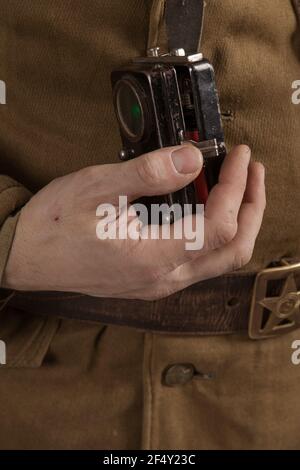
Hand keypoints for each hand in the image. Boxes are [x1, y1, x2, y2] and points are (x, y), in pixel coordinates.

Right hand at [3, 144, 264, 299]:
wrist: (25, 258)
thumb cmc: (53, 227)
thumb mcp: (97, 187)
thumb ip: (149, 174)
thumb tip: (191, 158)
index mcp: (151, 257)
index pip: (219, 226)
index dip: (236, 188)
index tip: (237, 156)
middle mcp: (163, 278)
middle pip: (233, 251)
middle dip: (253, 208)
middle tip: (251, 171)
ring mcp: (160, 283)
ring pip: (221, 259)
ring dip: (238, 221)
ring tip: (237, 184)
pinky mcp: (153, 280)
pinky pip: (200, 260)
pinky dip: (215, 232)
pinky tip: (206, 206)